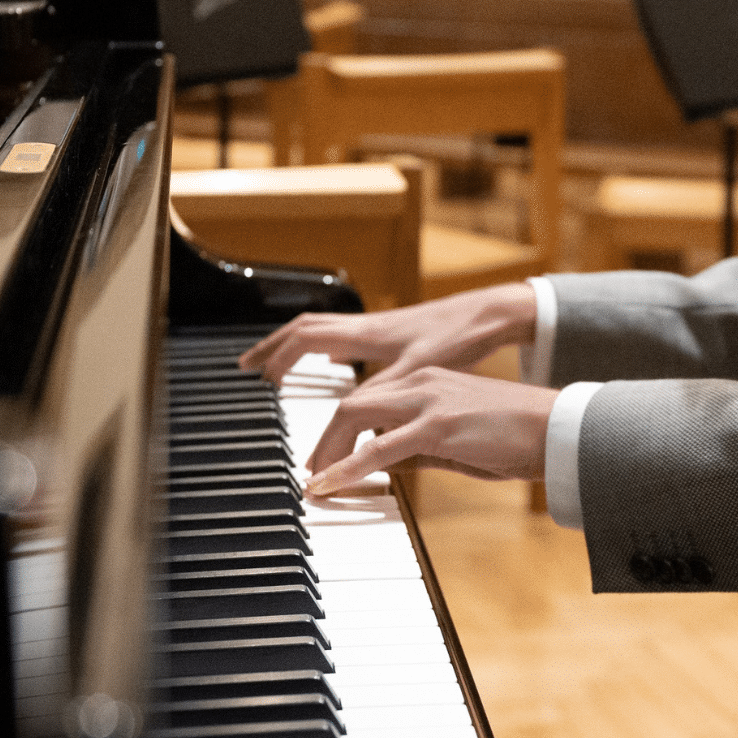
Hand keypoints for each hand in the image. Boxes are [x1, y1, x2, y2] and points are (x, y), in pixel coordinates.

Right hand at [239, 283, 538, 383]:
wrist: (490, 314)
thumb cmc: (459, 340)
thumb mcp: (420, 373)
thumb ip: (384, 398)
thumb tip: (352, 422)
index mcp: (366, 335)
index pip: (305, 339)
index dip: (277, 357)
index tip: (257, 380)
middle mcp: (367, 328)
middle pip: (304, 329)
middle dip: (272, 348)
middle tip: (247, 368)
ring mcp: (380, 330)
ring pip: (324, 331)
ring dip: (296, 348)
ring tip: (277, 368)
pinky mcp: (395, 336)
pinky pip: (347, 337)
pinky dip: (327, 349)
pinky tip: (333, 364)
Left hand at [304, 367, 558, 494]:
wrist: (558, 428)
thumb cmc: (517, 437)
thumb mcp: (458, 441)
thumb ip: (419, 448)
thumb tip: (384, 466)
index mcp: (429, 381)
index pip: (370, 399)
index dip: (340, 430)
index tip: (324, 458)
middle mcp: (422, 383)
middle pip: (351, 403)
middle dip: (324, 438)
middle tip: (311, 471)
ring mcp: (428, 400)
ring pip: (354, 415)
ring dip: (327, 451)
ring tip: (314, 481)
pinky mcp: (437, 425)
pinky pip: (378, 447)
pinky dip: (346, 467)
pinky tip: (328, 484)